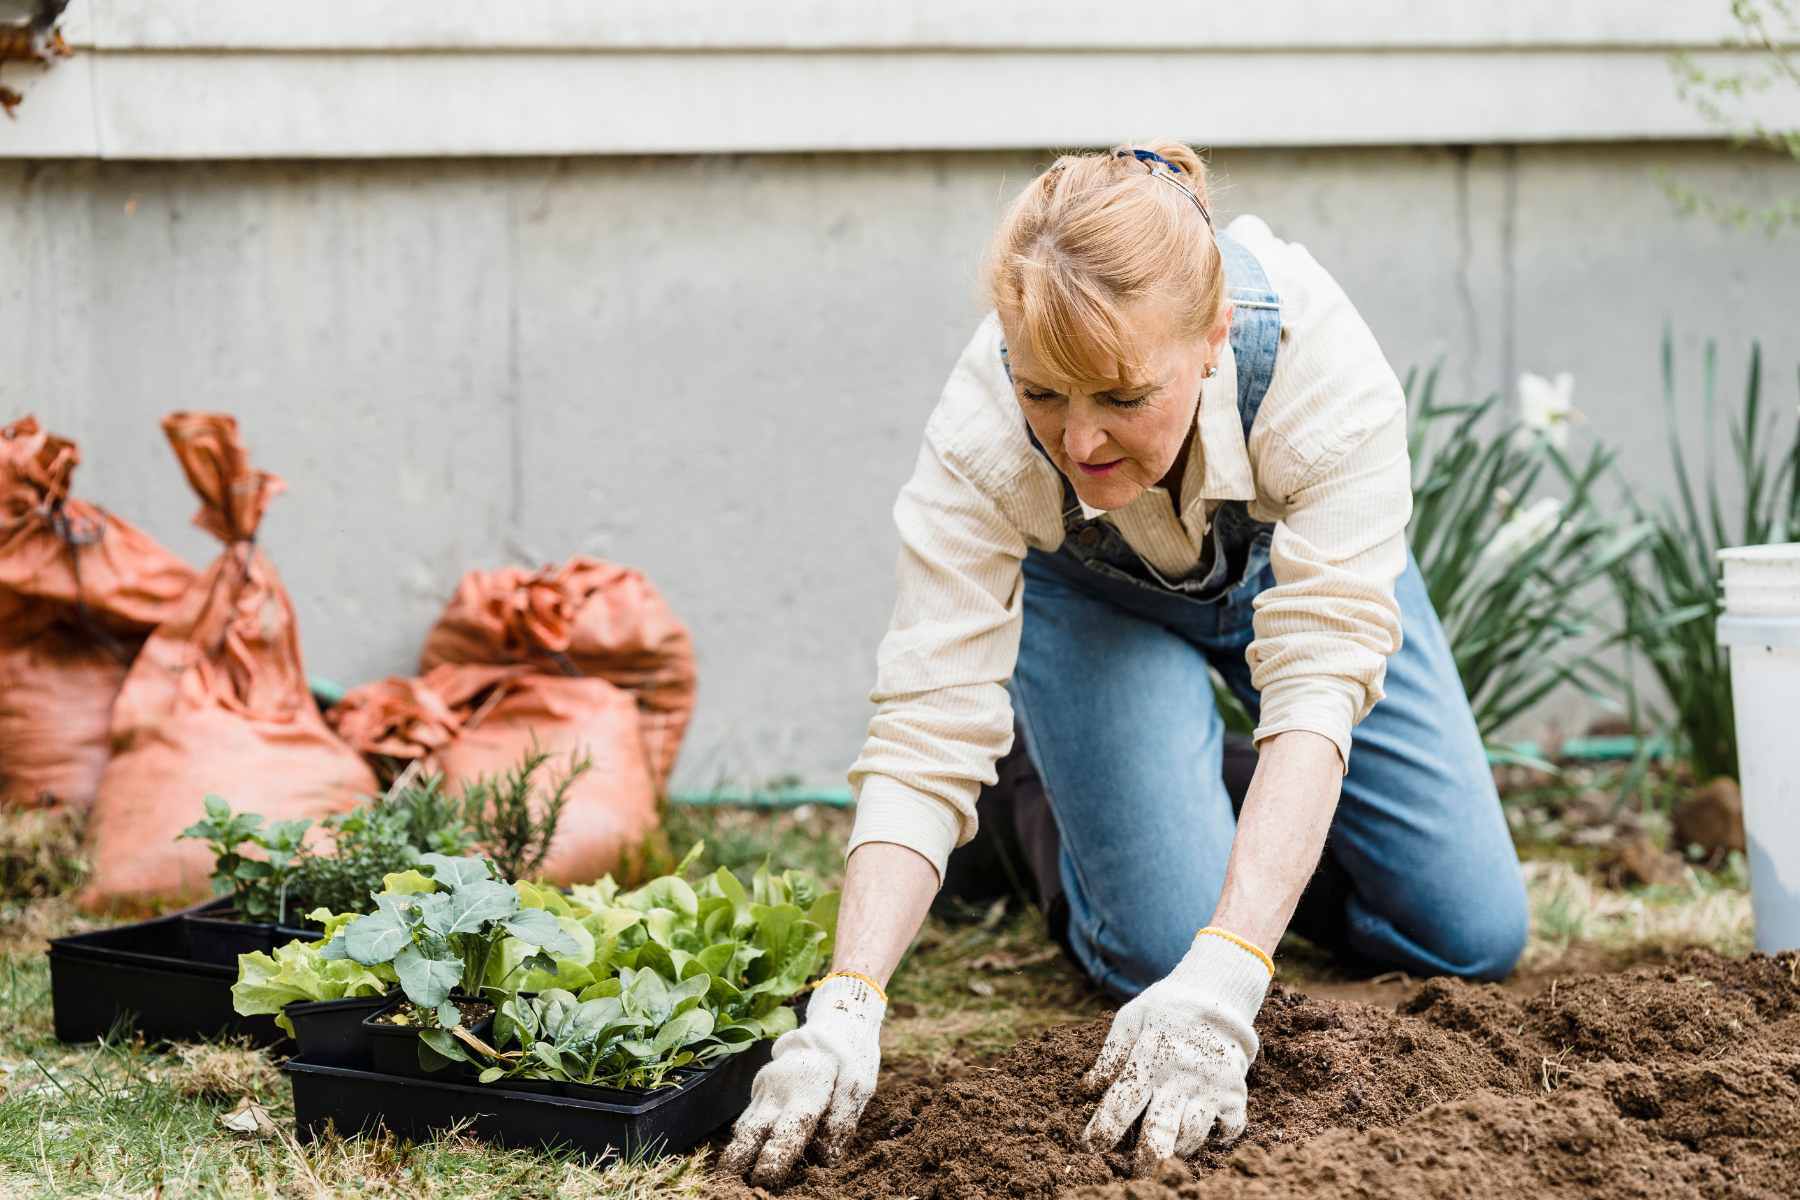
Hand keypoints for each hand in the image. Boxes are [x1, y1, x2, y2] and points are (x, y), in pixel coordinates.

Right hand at [720, 974, 884, 1185]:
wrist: (832, 1023)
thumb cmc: (850, 1056)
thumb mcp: (860, 1082)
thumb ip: (843, 1118)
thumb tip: (828, 1156)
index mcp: (805, 1091)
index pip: (787, 1132)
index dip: (774, 1159)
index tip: (766, 1180)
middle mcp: (778, 1090)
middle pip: (752, 1131)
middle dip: (739, 1159)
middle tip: (730, 1182)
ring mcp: (764, 1088)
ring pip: (744, 1125)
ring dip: (737, 1151)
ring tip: (731, 1175)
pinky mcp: (760, 1088)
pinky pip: (748, 1117)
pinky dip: (745, 1138)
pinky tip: (745, 1156)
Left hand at [1081, 929, 1271, 1170]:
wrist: (1218, 994)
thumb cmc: (1166, 1009)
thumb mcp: (1131, 1019)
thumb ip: (1110, 1055)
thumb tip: (1086, 1089)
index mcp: (1149, 1060)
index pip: (1120, 1103)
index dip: (1103, 1130)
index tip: (1090, 1147)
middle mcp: (1179, 1078)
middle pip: (1160, 1131)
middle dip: (1144, 1159)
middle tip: (1134, 1173)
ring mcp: (1209, 1087)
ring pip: (1192, 1136)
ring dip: (1176, 1148)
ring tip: (1166, 1148)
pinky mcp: (1235, 1093)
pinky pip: (1228, 1130)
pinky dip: (1216, 1139)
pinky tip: (1204, 1133)